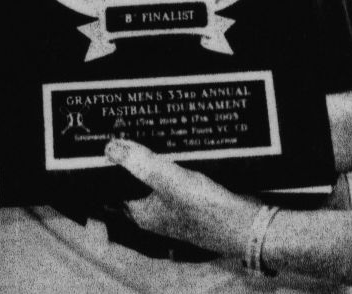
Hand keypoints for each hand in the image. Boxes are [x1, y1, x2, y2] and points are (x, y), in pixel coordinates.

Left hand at [103, 138, 254, 256]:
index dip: (110, 168)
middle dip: (134, 157)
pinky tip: (179, 141)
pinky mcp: (195, 198)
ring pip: (159, 177)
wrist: (245, 223)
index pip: (115, 190)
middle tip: (129, 126)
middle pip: (137, 181)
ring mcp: (176, 205)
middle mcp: (156, 211)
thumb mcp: (167, 181)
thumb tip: (110, 147)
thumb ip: (139, 164)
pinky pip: (179, 176)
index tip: (106, 141)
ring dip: (157, 157)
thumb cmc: (202, 207)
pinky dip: (176, 160)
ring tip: (152, 127)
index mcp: (142, 213)